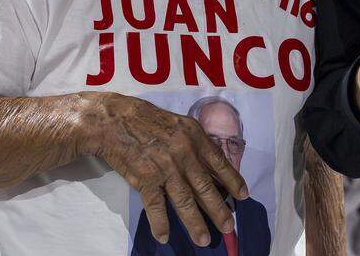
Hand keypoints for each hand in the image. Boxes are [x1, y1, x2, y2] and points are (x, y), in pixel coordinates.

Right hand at [84, 94, 247, 246]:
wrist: (117, 121)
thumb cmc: (150, 120)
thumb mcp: (181, 125)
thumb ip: (196, 144)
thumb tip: (212, 166)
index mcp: (195, 137)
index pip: (219, 162)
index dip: (232, 180)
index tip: (243, 195)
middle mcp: (184, 153)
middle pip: (205, 186)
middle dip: (218, 209)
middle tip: (228, 227)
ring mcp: (165, 167)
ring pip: (184, 200)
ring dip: (195, 222)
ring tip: (204, 239)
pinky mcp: (145, 178)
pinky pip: (155, 205)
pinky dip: (160, 223)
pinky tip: (164, 236)